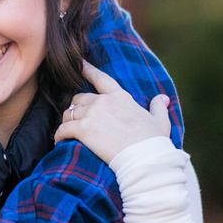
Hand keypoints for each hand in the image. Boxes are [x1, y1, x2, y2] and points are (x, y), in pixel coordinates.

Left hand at [54, 62, 170, 163]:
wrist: (145, 159)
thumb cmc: (154, 142)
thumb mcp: (160, 121)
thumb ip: (158, 107)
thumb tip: (162, 98)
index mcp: (120, 97)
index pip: (100, 79)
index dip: (88, 70)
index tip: (80, 64)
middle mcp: (103, 101)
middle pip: (79, 98)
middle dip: (76, 107)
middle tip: (75, 119)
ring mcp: (92, 114)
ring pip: (69, 112)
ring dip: (67, 121)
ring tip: (67, 131)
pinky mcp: (83, 129)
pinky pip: (63, 128)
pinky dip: (59, 134)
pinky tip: (59, 140)